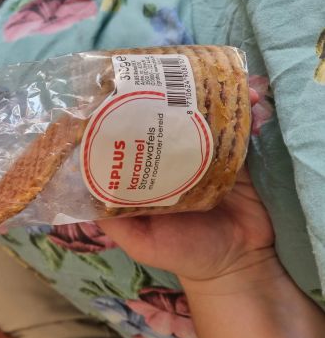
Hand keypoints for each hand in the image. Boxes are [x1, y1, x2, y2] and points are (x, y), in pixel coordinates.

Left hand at [97, 89, 276, 283]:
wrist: (237, 265)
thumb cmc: (183, 254)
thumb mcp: (139, 241)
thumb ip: (113, 220)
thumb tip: (81, 192)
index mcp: (149, 171)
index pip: (134, 133)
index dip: (127, 109)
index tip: (125, 86)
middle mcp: (175, 156)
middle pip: (171, 116)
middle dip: (175, 93)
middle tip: (177, 73)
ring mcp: (207, 153)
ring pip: (208, 116)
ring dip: (217, 96)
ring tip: (223, 83)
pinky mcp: (238, 158)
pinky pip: (242, 130)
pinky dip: (248, 113)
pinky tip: (255, 100)